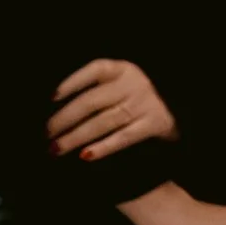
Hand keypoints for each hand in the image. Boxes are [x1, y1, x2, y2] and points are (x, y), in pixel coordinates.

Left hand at [50, 58, 178, 160]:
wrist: (179, 109)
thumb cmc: (136, 97)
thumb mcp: (121, 82)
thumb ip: (96, 88)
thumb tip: (56, 105)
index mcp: (123, 69)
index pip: (94, 70)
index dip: (71, 82)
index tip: (51, 97)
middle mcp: (134, 84)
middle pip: (92, 101)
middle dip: (64, 119)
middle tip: (46, 133)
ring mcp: (145, 104)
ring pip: (103, 122)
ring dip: (76, 137)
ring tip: (55, 149)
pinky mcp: (153, 124)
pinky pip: (123, 138)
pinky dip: (103, 147)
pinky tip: (85, 155)